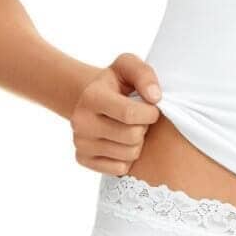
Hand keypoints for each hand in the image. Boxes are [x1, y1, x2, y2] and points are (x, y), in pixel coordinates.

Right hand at [70, 52, 161, 175]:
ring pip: (128, 154)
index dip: (150, 113)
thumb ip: (145, 75)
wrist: (92, 98)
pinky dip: (128, 157)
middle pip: (132, 136)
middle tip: (140, 119)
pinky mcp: (82, 159)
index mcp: (92, 96)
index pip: (130, 114)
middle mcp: (80, 121)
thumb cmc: (117, 82)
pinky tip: (122, 141)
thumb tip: (155, 98)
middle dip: (145, 127)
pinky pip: (119, 169)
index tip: (153, 107)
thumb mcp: (129, 66)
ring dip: (138, 142)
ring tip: (131, 128)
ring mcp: (80, 142)